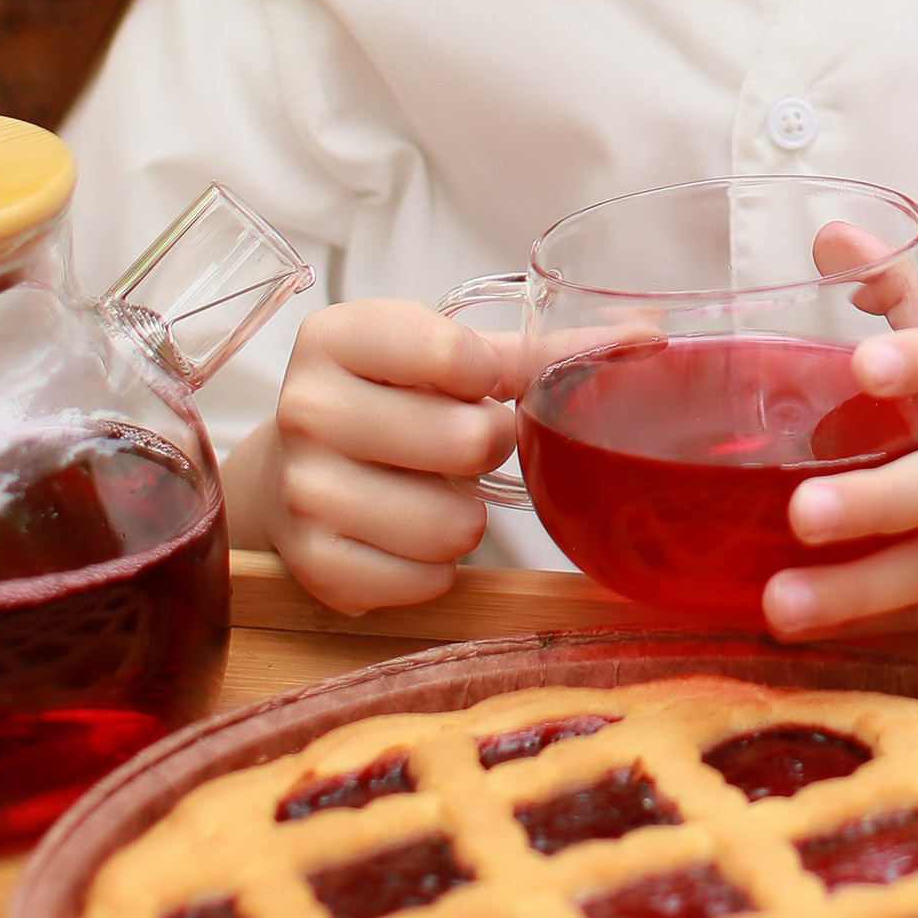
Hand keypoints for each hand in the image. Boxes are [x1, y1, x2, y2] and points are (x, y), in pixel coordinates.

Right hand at [224, 299, 519, 615]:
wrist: (287, 470)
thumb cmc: (382, 402)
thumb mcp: (432, 355)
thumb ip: (522, 351)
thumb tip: (630, 337)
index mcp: (334, 338)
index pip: (452, 353)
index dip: (487, 376)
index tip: (473, 383)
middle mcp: (306, 410)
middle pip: (466, 441)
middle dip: (486, 447)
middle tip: (465, 445)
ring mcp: (304, 492)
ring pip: (453, 524)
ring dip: (465, 515)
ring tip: (436, 492)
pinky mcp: (315, 564)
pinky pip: (426, 580)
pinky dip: (437, 566)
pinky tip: (409, 537)